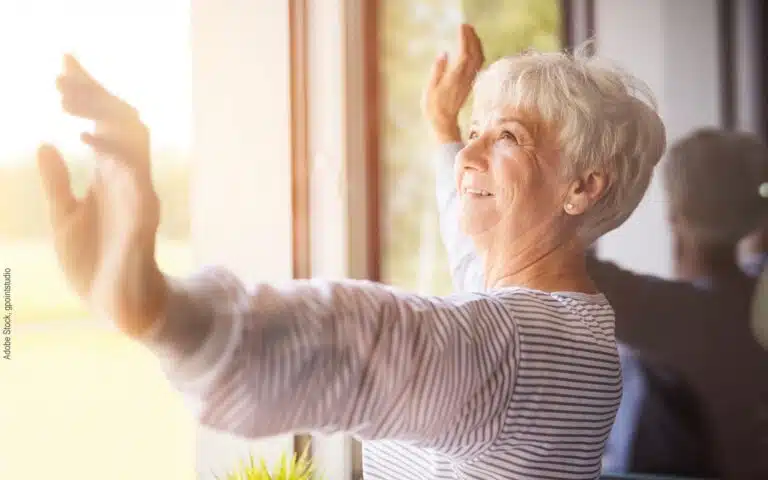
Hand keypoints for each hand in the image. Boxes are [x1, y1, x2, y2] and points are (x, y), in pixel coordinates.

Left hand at [37, 55, 166, 335]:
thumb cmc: (94, 264)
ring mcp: (139, 195)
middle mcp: (128, 179)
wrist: (116, 308)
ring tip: (67, 99)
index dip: (88, 91)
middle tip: (60, 76)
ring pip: (134, 140)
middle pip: (122, 122)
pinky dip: (114, 154)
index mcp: (110, 177)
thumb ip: (57, 183)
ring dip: (102, 114)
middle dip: (94, 94)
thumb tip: (44, 143)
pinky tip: (87, 138)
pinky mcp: (143, 218)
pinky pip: (136, 177)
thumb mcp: (64, 218)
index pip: (103, 122)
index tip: (65, 61)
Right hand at [421, 24, 484, 142]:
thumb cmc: (433, 106)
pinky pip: (478, 64)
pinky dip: (477, 52)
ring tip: (470, 33)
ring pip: (479, 59)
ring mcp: (469, 80)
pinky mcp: (470, 83)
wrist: (444, 122)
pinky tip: (473, 48)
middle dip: (472, 38)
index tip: (461, 28)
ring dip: (477, 44)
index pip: (464, 54)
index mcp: (455, 77)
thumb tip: (443, 53)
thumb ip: (437, 69)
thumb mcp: (430, 88)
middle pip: (475, 54)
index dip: (465, 39)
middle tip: (466, 26)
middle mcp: (465, 78)